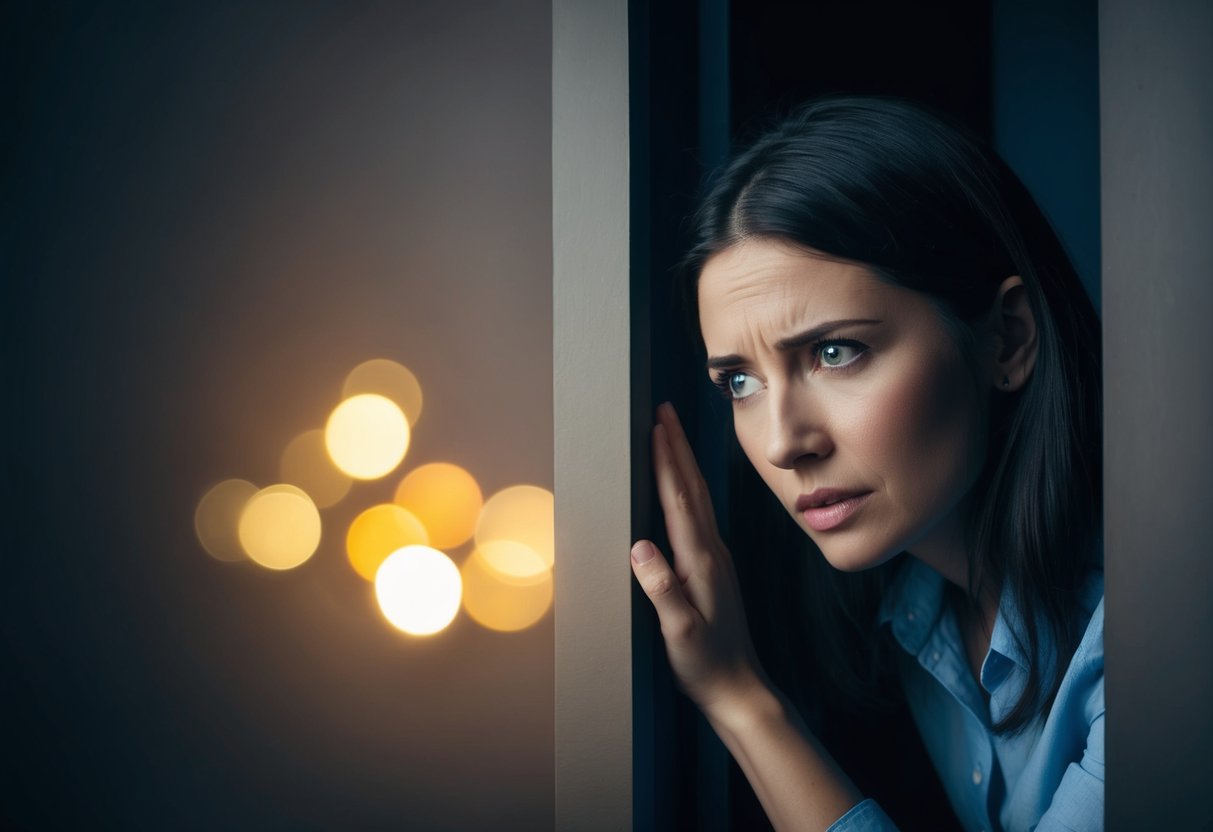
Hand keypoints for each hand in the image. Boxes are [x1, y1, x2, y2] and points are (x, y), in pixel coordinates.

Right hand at [631, 403, 766, 713]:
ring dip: (684, 460)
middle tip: (663, 409)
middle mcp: (711, 551)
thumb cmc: (705, 664)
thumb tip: (640, 547)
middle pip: (692, 486)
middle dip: (677, 445)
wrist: (738, 687)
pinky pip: (699, 513)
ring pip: (698, 496)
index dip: (666, 461)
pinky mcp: (712, 566)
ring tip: (670, 432)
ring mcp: (715, 557)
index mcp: (700, 562)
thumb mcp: (679, 633)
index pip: (680, 500)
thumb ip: (661, 590)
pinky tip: (683, 482)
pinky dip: (688, 486)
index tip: (655, 427)